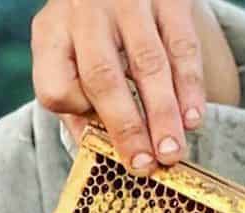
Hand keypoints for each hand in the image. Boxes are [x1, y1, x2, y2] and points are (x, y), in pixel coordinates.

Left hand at [31, 0, 231, 172]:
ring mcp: (128, 1)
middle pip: (103, 78)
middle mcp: (85, 14)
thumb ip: (74, 104)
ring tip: (172, 151)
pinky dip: (190, 85)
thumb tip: (95, 156)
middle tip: (146, 165)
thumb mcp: (65, 56)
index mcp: (51, 34)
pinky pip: (182, 45)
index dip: (77, 116)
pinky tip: (194, 117)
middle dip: (127, 128)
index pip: (55, 87)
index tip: (101, 136)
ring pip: (148, 64)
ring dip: (163, 114)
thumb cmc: (88, 32)